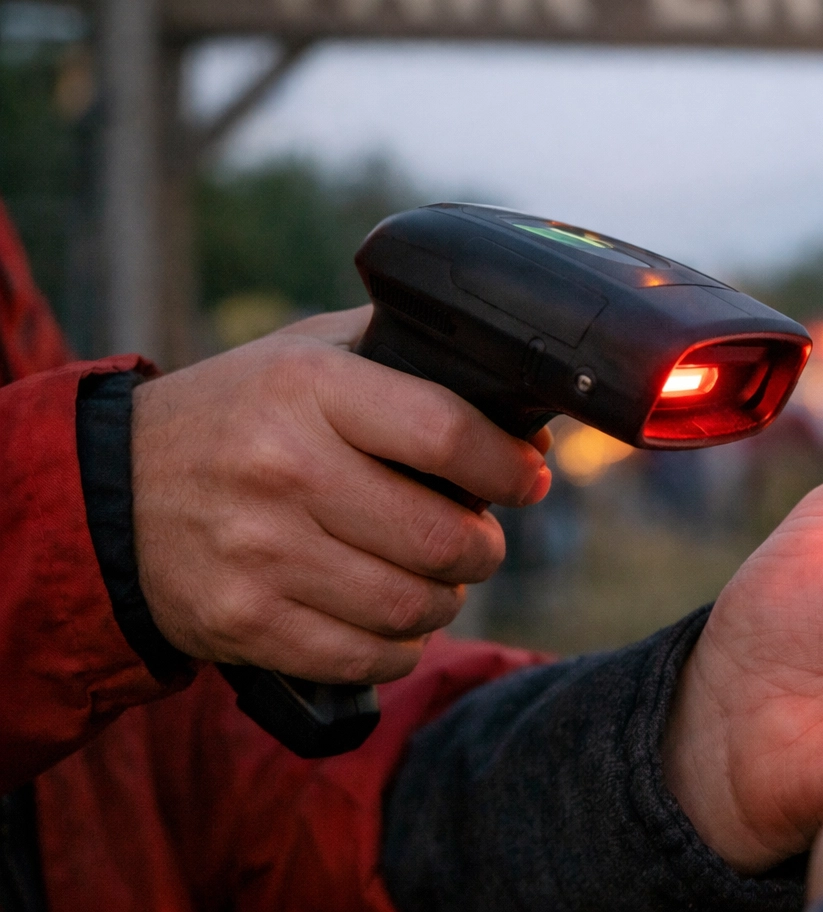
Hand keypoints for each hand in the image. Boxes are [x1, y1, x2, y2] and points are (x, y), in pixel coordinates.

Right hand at [132, 306, 552, 683]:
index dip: (507, 466)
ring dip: (446, 598)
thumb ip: (403, 356)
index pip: (446, 434)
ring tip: (436, 577)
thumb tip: (517, 404)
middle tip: (478, 537)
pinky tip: (395, 620)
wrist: (109, 493)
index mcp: (307, 390)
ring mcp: (260, 553)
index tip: (526, 477)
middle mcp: (283, 469)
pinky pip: (368, 656)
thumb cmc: (237, 417)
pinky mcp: (245, 622)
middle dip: (483, 546)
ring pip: (412, 605)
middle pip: (441, 535)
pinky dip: (402, 647)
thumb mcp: (305, 354)